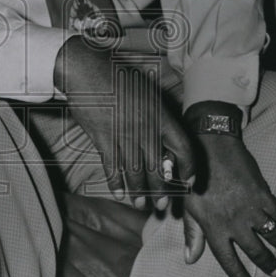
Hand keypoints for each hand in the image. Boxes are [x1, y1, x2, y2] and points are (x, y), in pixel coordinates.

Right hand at [54, 36, 195, 208]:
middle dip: (162, 191)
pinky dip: (115, 183)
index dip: (189, 168)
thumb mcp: (147, 91)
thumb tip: (168, 137)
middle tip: (162, 206)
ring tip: (142, 204)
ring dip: (139, 192)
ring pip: (135, 172)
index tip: (188, 181)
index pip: (183, 148)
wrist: (86, 71)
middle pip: (158, 167)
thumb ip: (159, 114)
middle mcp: (144, 129)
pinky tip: (119, 193)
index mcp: (160, 115)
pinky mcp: (102, 139)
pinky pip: (112, 167)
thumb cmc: (118, 77)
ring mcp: (122, 135)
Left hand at [182, 134, 275, 276]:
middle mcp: (234, 222)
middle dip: (267, 264)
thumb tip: (190, 258)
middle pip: (255, 250)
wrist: (209, 147)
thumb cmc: (194, 178)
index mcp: (213, 227)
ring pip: (271, 234)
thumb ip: (193, 234)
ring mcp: (250, 208)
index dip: (240, 276)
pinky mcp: (262, 194)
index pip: (228, 259)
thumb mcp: (189, 207)